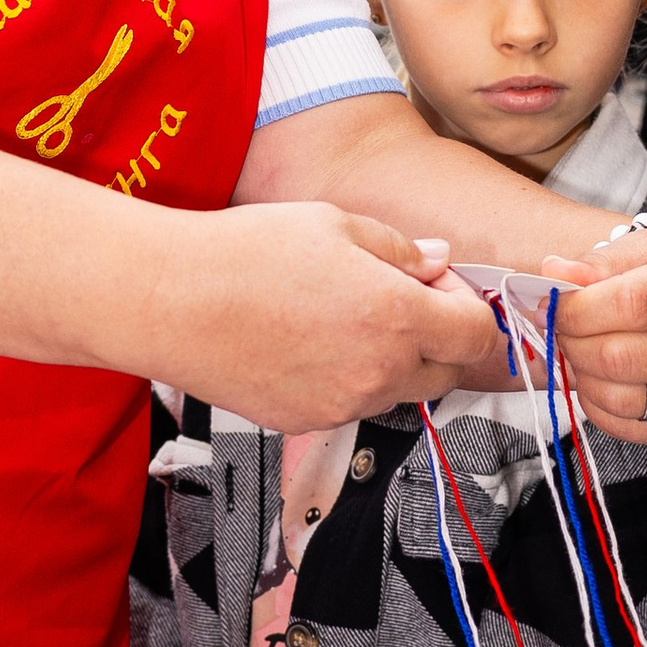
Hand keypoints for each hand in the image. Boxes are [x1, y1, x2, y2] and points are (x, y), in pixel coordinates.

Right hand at [159, 204, 508, 432]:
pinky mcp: (307, 422)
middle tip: (397, 297)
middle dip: (437, 337)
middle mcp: (378, 372)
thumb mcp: (335, 224)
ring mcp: (343, 405)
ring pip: (399, 390)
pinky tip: (310, 340)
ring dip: (393, 358)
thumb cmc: (246, 253)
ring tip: (341, 315)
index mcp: (396, 317)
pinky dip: (350, 377)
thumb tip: (438, 263)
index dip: (466, 304)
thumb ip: (399, 250)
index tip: (438, 284)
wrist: (170, 302)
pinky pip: (352, 403)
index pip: (476, 333)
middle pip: (447, 372)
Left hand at [541, 222, 646, 444]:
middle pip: (621, 357)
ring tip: (581, 349)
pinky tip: (598, 377)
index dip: (578, 309)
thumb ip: (600, 261)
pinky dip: (598, 406)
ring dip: (583, 375)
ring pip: (622, 399)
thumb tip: (553, 273)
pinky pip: (630, 427)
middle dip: (573, 343)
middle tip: (562, 327)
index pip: (632, 305)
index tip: (550, 303)